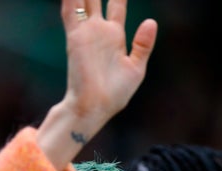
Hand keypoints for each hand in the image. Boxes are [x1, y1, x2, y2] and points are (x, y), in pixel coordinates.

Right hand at [63, 0, 157, 120]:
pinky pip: (71, 10)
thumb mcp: (135, 68)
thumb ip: (142, 45)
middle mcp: (98, 30)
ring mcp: (86, 32)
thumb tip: (150, 21)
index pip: (116, 4)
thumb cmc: (114, 95)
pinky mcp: (76, 37)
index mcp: (114, 36)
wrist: (95, 108)